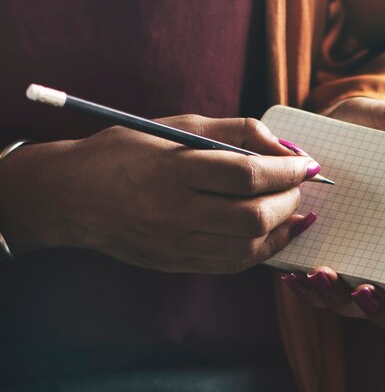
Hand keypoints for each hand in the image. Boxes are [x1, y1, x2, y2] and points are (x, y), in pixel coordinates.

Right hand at [0, 116, 319, 273]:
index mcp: (173, 169)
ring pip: (248, 249)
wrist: (71, 196)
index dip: (287, 170)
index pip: (247, 175)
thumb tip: (284, 148)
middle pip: (254, 217)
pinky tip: (275, 232)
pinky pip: (231, 264)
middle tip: (299, 184)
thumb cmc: (127, 149)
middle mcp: (174, 212)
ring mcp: (173, 244)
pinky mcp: (174, 263)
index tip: (307, 163)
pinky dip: (262, 250)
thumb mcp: (178, 126)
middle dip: (290, 200)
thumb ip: (236, 132)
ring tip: (295, 209)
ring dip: (284, 228)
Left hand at [280, 97, 384, 326]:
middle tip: (356, 288)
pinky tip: (290, 272)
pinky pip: (305, 280)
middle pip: (379, 306)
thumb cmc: (383, 128)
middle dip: (366, 305)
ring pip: (339, 300)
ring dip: (327, 297)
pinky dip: (299, 284)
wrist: (334, 118)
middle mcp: (380, 256)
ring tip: (317, 274)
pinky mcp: (313, 247)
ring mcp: (346, 255)